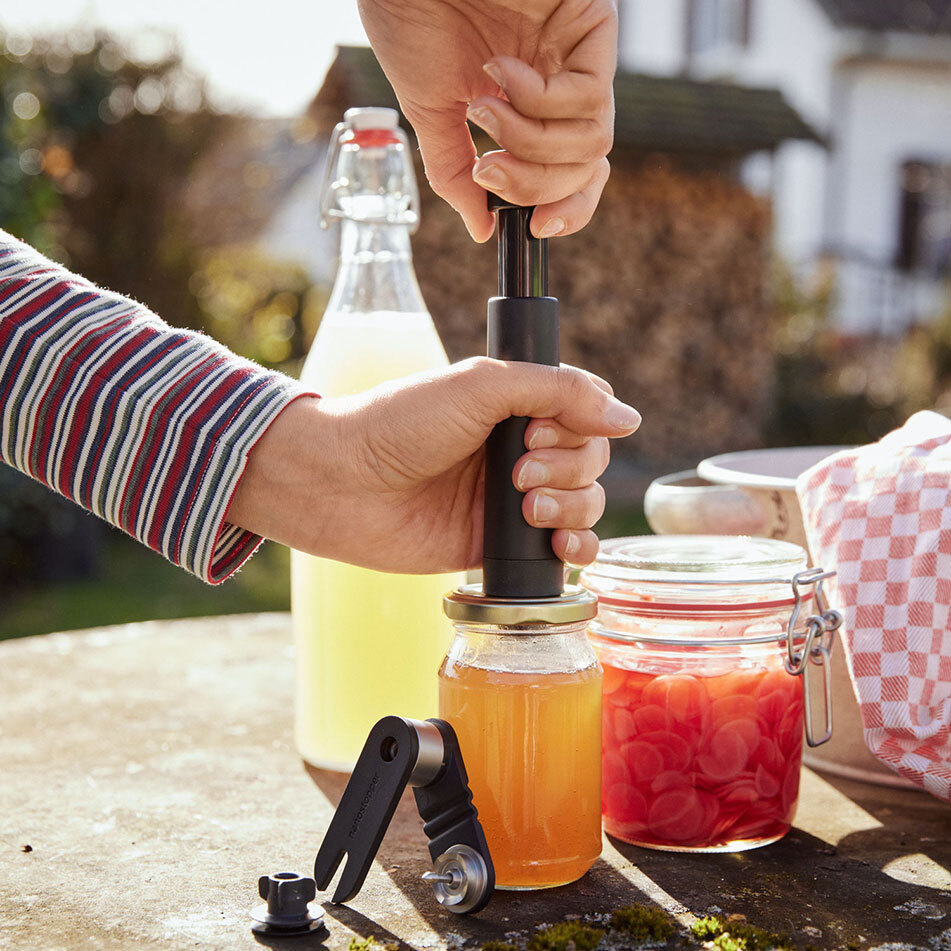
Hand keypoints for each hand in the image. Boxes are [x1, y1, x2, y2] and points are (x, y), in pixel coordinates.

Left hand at [227, 358, 638, 572]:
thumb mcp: (481, 386)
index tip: (537, 429)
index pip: (588, 412)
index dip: (580, 424)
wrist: (342, 483)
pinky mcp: (500, 546)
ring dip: (570, 505)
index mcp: (515, 407)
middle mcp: (519, 451)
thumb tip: (629, 417)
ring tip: (521, 506)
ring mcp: (512, 501)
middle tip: (516, 470)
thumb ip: (558, 390)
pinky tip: (561, 545)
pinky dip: (578, 547)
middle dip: (567, 467)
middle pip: (592, 460)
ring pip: (585, 503)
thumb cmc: (400, 423)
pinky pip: (564, 550)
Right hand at [358, 0, 616, 241]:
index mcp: (530, 105)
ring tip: (483, 110)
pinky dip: (537, 101)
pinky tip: (498, 70)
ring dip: (528, 143)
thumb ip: (456, 173)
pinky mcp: (590, 24)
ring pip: (593, 142)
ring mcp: (578, 54)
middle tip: (488, 172)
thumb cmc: (412, 18)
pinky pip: (587, 98)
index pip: (574, 173)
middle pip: (587, 167)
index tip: (535, 229)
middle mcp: (561, 82)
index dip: (566, 209)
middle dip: (536, 187)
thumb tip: (481, 229)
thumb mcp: (430, 112)